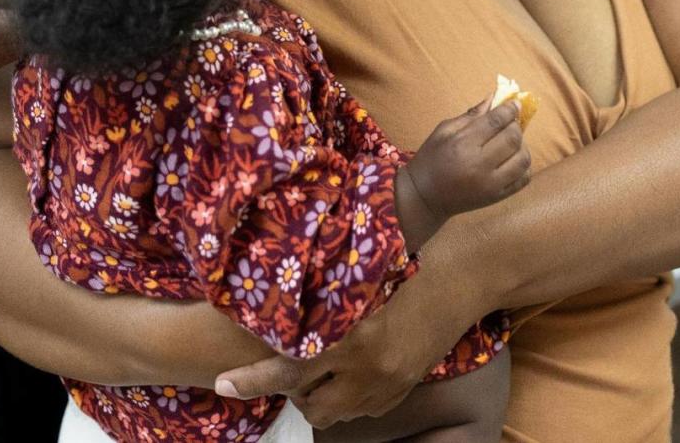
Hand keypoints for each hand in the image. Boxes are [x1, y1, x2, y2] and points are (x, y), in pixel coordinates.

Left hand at [216, 285, 450, 426]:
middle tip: (289, 360)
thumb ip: (323, 301)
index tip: (223, 383)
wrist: (456, 282)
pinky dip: (347, 394)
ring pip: (334, 414)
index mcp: (350, 337)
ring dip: (319, 396)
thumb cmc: (402, 265)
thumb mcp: (358, 280)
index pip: (290, 369)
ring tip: (321, 362)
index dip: (253, 380)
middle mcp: (366, 371)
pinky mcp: (399, 392)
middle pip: (309, 404)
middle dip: (293, 391)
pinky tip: (350, 366)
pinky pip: (360, 410)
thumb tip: (283, 309)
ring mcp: (385, 387)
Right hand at [406, 95, 529, 222]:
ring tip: (512, 141)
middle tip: (510, 122)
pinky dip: (524, 165)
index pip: (496, 122)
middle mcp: (480, 165)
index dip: (509, 109)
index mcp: (463, 144)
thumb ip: (471, 115)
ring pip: (523, 159)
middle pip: (512, 139)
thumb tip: (494, 98)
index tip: (514, 103)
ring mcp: (492, 184)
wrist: (425, 198)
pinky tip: (513, 158)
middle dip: (515, 125)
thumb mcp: (444, 131)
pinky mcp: (498, 197)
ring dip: (522, 145)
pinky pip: (523, 179)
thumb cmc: (431, 160)